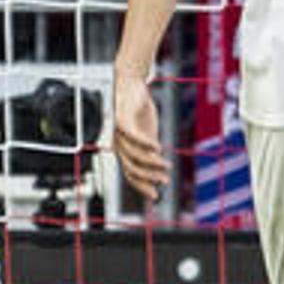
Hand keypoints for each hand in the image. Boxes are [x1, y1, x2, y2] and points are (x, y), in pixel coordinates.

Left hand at [106, 71, 165, 201]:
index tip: (156, 197)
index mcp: (123, 150)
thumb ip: (151, 151)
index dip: (141, 186)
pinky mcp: (121, 120)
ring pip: (133, 154)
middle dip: (147, 178)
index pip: (130, 174)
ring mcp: (118, 133)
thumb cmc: (140, 112)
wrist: (132, 86)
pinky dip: (145, 143)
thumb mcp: (149, 135)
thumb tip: (158, 170)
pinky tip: (158, 148)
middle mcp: (117, 144)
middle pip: (130, 168)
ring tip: (166, 166)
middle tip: (164, 182)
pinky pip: (132, 136)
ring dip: (150, 162)